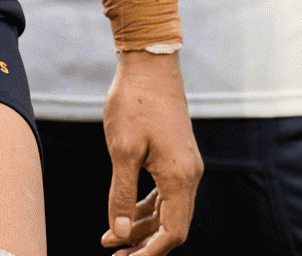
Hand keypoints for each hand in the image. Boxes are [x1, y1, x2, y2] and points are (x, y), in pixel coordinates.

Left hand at [99, 52, 199, 253]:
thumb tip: (120, 232)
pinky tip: (126, 214)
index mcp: (179, 178)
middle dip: (144, 243)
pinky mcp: (177, 157)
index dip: (150, 252)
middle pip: (172, 225)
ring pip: (168, 210)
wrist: (149, 65)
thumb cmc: (133, 103)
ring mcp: (186, 166)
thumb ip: (121, 195)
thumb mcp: (121, 151)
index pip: (172, 232)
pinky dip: (147, 207)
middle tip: (113, 253)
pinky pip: (165, 193)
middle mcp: (190, 175)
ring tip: (112, 238)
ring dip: (142, 226)